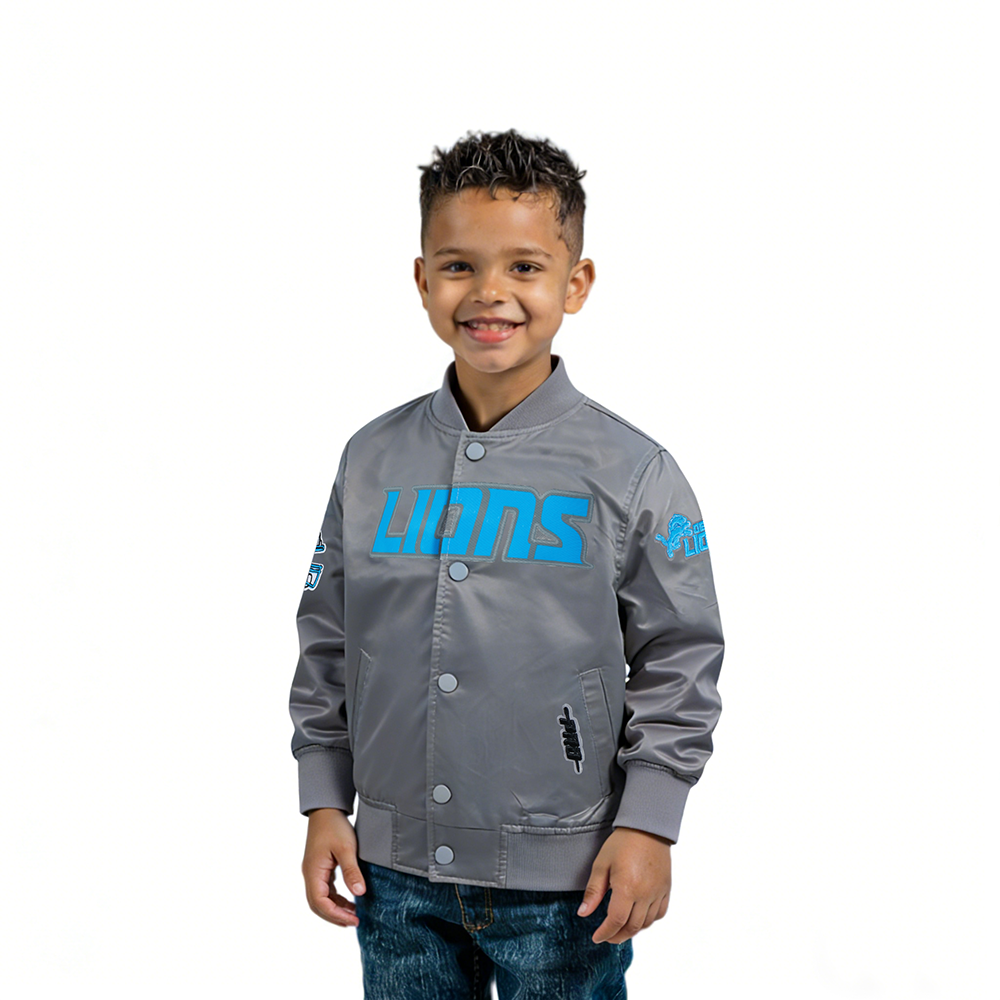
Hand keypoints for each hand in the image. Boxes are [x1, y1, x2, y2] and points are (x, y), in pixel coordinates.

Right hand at [301, 808, 366, 926]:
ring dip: (336, 908)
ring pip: (321, 899)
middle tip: (355, 922)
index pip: (320, 903)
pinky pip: (325, 890)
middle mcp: (310, 874)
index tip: (354, 920)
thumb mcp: (346, 848)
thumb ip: (351, 871)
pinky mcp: (319, 868)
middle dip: (335, 916)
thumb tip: (360, 893)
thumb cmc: (334, 826)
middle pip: (318, 905)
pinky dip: (336, 899)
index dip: (336, 915)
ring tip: (355, 914)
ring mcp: (313, 872)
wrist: (326, 809)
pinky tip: (350, 900)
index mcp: (313, 871)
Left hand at [576, 827, 672, 943]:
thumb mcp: (601, 864)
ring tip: (620, 930)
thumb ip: (593, 891)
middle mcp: (645, 894)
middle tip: (607, 937)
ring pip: (646, 923)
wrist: (647, 828)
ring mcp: (658, 893)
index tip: (596, 937)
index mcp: (627, 888)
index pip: (616, 921)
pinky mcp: (666, 889)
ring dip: (632, 931)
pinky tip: (639, 918)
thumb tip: (583, 914)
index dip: (605, 933)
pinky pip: (659, 913)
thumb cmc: (622, 843)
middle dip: (617, 936)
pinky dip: (648, 921)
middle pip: (632, 927)